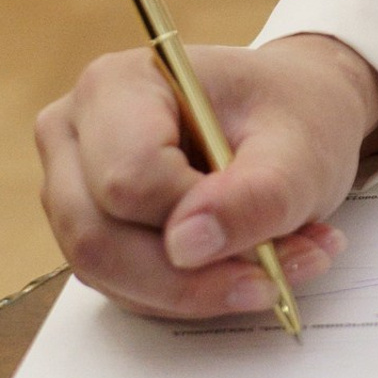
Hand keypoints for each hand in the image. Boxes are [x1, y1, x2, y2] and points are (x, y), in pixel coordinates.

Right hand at [36, 33, 377, 320]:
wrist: (301, 115)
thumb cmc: (298, 113)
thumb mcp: (303, 149)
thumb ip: (255, 195)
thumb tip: (187, 245)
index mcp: (119, 84)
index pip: (128, 178)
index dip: (193, 218)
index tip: (266, 230)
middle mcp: (77, 135)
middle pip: (101, 238)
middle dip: (192, 276)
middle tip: (277, 276)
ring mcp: (74, 189)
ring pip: (108, 274)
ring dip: (199, 289)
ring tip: (284, 265)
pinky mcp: (94, 233)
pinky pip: (123, 288)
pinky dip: (192, 292)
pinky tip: (257, 269)